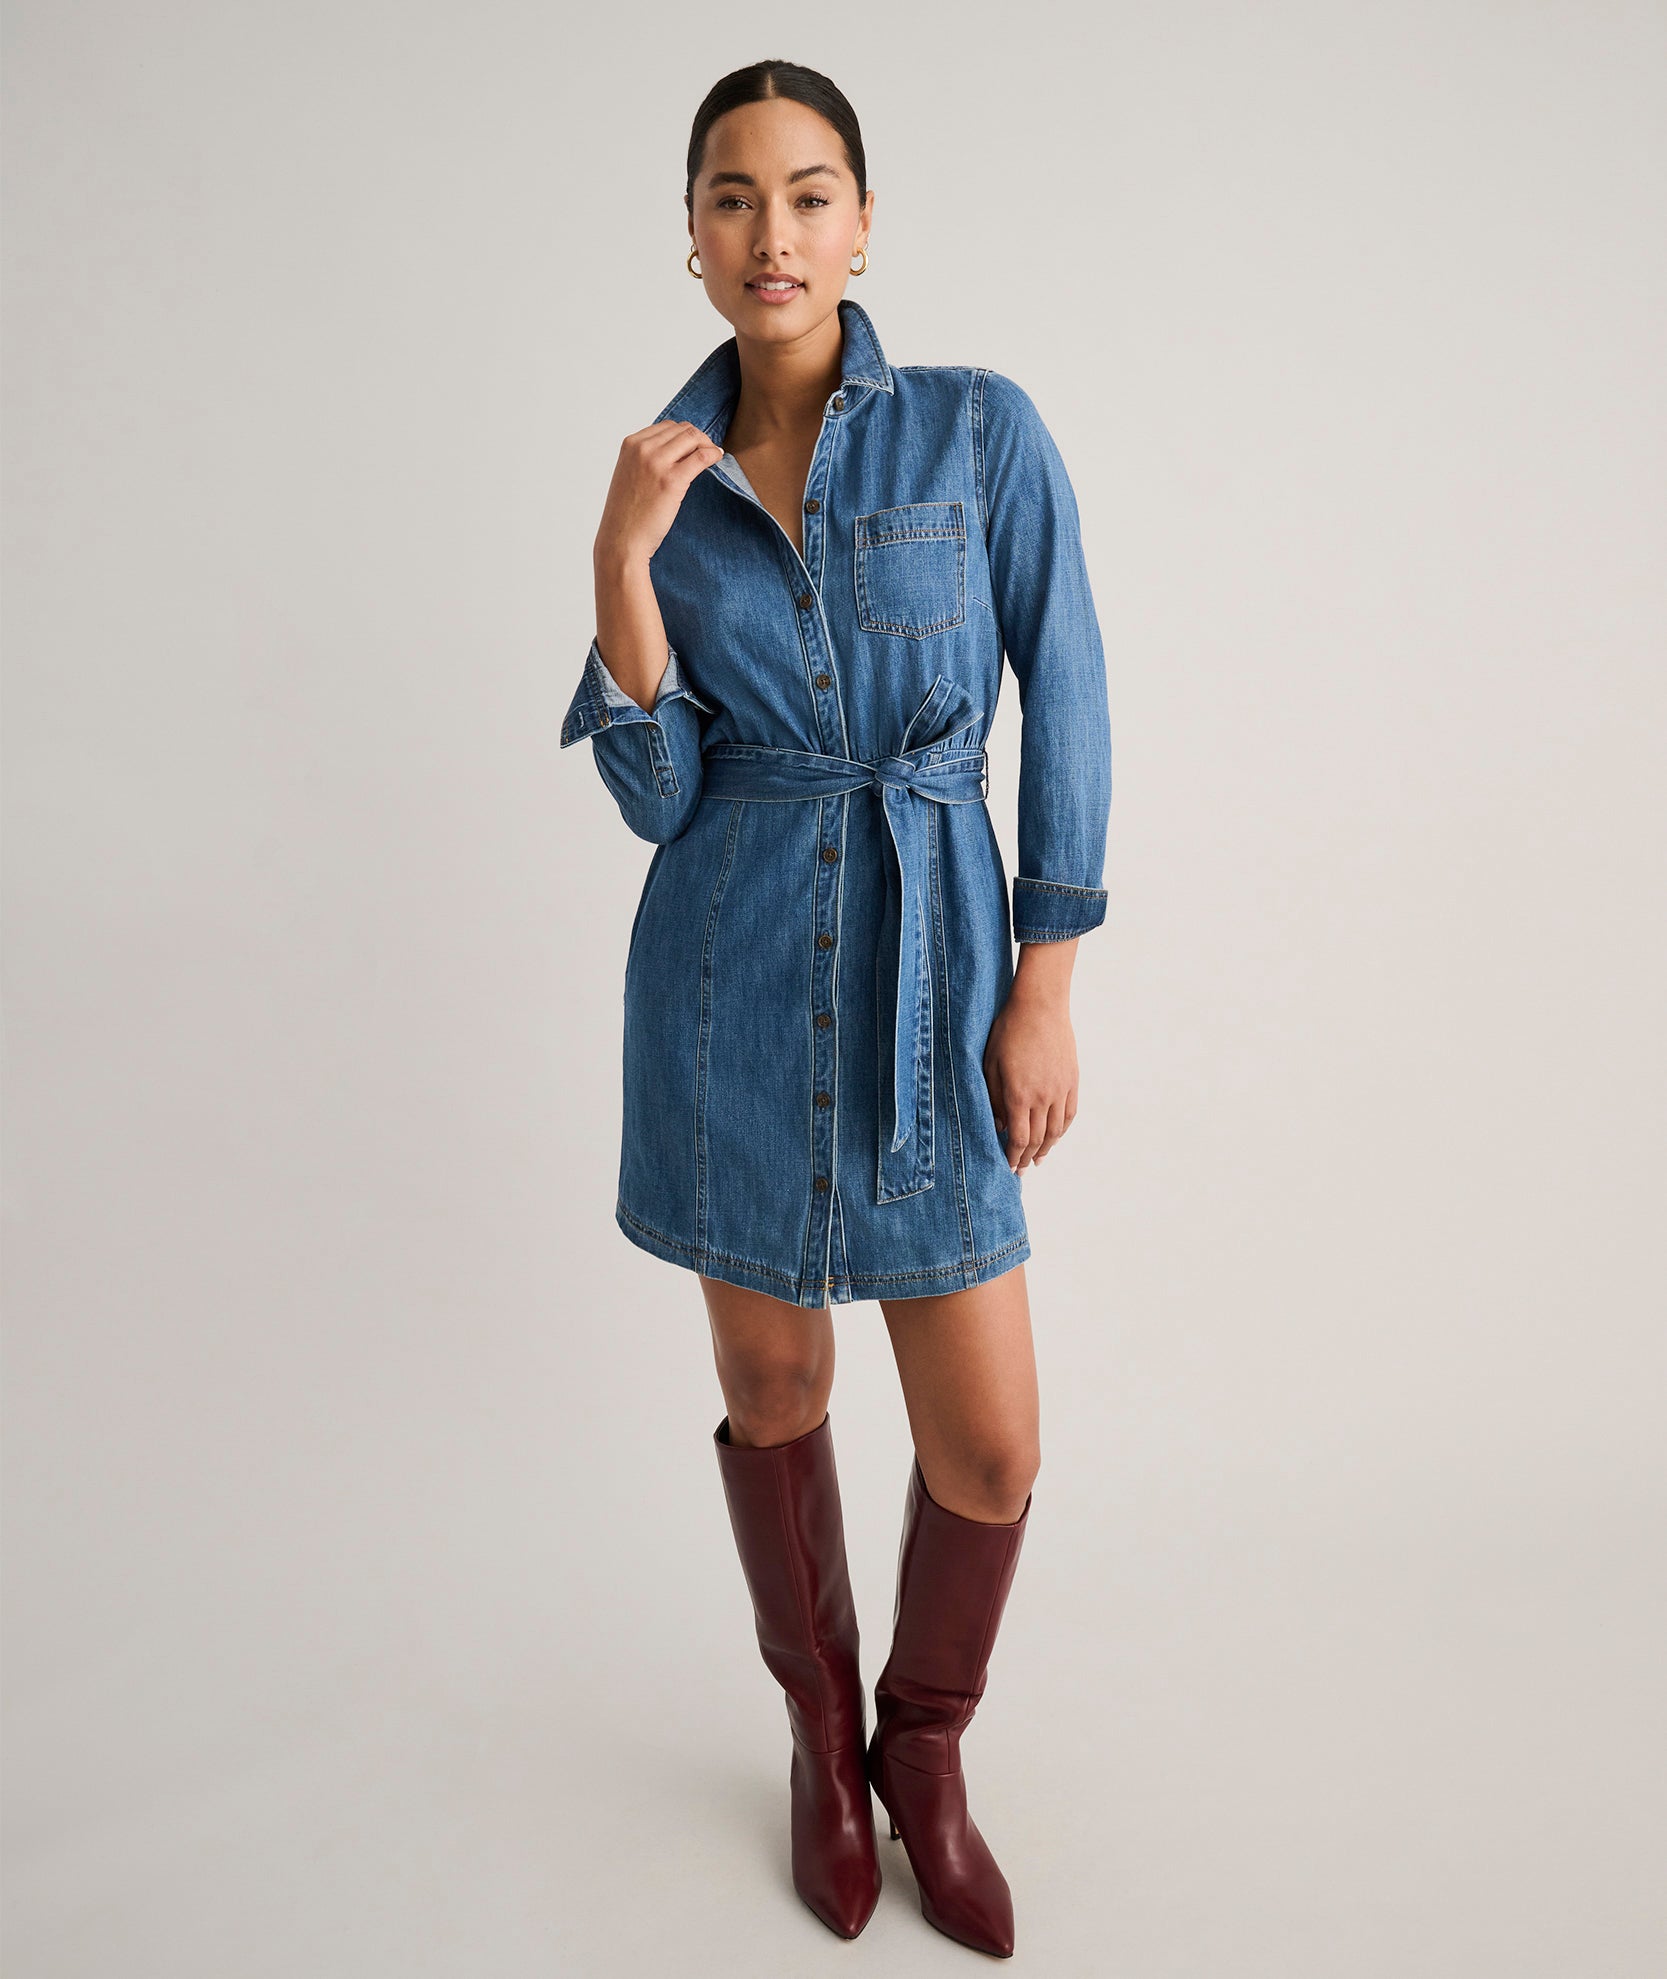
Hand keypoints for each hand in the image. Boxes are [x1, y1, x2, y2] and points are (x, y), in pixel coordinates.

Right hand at [594, 420, 724, 568]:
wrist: (622, 540)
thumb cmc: (627, 514)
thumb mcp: (630, 475)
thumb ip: (646, 458)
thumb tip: (677, 451)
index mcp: (630, 444)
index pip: (666, 427)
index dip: (684, 435)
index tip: (693, 447)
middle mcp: (642, 449)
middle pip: (682, 429)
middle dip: (698, 438)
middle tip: (707, 452)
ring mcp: (657, 463)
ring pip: (693, 437)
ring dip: (707, 444)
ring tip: (713, 456)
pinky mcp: (672, 480)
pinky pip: (701, 456)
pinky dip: (713, 454)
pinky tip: (718, 458)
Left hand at [983, 986, 1078, 1171]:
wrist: (1040, 1006)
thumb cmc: (1008, 1031)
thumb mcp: (990, 1064)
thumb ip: (993, 1098)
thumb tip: (999, 1125)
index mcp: (1018, 1095)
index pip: (1019, 1139)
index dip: (1013, 1156)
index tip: (1007, 1166)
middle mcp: (1042, 1097)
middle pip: (1038, 1139)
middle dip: (1027, 1157)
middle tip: (1020, 1169)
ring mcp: (1060, 1089)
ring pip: (1056, 1130)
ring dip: (1047, 1148)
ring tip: (1038, 1159)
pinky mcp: (1072, 1080)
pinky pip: (1069, 1113)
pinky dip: (1062, 1130)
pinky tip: (1055, 1136)